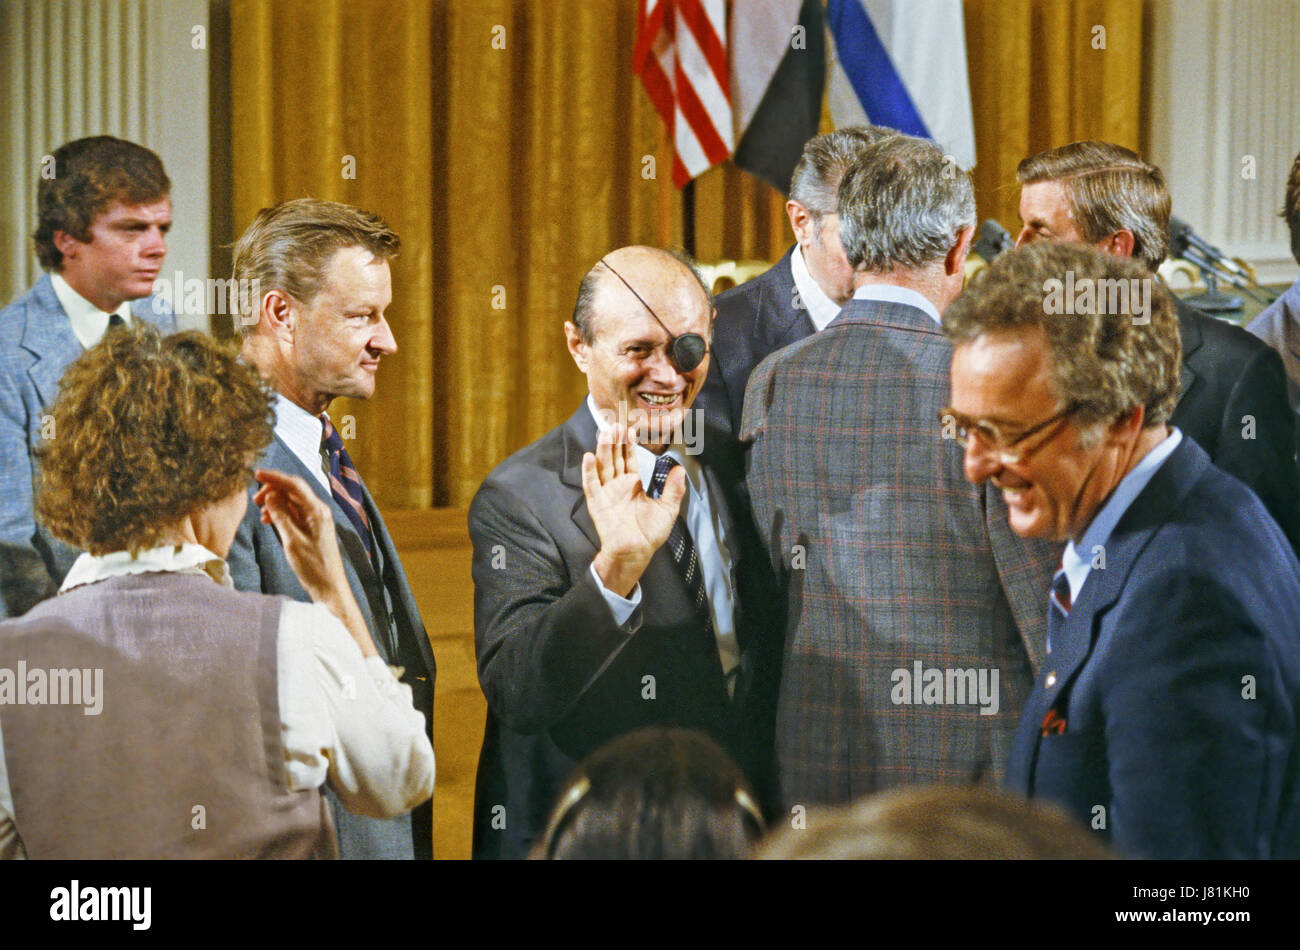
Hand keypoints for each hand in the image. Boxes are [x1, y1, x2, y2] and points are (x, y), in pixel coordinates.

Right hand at [253, 468, 376, 655]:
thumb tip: (271, 496)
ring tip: (260, 512)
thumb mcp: (292, 542)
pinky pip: (293, 514)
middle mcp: (318, 512)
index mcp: (317, 511)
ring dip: (275, 503)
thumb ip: (282, 516)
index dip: (275, 477)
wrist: (329, 588)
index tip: (256, 474)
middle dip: (273, 490)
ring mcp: (315, 520)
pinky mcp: (311, 529)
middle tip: (255, 500)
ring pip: (292, 502)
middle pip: (293, 491)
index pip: (295, 485)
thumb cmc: (314, 567)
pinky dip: (280, 513)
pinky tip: (269, 520)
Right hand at [580, 425, 685, 596]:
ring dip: (603, 450)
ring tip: (605, 433)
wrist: (636, 552)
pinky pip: (591, 485)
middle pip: (614, 458)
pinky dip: (589, 471)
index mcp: (633, 485)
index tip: (630, 429)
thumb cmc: (650, 533)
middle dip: (615, 442)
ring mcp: (606, 493)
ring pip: (603, 467)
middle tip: (616, 424)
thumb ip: (673, 490)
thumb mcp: (667, 509)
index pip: (629, 459)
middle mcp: (618, 485)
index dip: (629, 445)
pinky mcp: (597, 503)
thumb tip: (680, 469)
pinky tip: (588, 457)